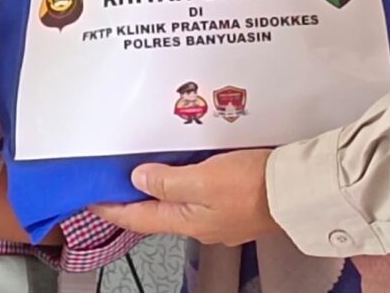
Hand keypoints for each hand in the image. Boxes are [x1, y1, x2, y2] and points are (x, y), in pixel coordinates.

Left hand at [91, 150, 279, 246]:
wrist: (297, 191)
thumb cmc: (256, 186)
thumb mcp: (203, 179)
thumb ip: (167, 181)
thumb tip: (139, 180)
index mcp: (188, 221)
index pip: (138, 219)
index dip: (112, 210)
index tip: (92, 201)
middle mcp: (202, 224)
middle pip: (158, 211)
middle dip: (135, 198)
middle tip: (114, 182)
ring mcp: (220, 216)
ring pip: (181, 201)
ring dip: (161, 187)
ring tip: (146, 168)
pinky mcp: (237, 203)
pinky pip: (203, 192)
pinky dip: (188, 180)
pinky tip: (190, 165)